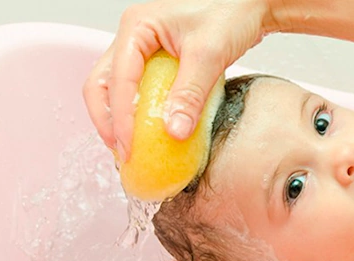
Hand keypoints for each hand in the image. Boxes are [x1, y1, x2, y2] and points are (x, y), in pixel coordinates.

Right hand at [83, 0, 273, 161]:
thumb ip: (190, 94)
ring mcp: (144, 48)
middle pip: (102, 83)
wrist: (252, 4)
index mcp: (136, 27)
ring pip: (116, 87)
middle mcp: (133, 36)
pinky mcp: (159, 60)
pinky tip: (150, 134)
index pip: (117, 80)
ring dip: (119, 118)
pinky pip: (139, 89)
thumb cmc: (232, 13)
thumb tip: (174, 132)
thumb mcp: (209, 55)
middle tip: (121, 153)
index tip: (128, 148)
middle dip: (108, 121)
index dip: (120, 119)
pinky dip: (140, 112)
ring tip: (130, 148)